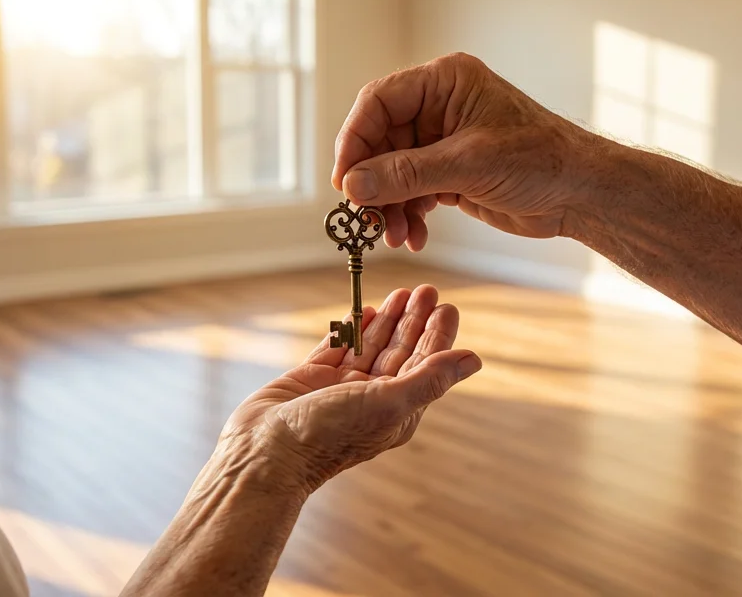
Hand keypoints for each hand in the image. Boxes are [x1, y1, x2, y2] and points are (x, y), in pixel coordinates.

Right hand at [220, 285, 480, 491]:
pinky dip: (351, 328)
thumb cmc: (329, 434)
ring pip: (371, 346)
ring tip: (400, 292)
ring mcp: (340, 388)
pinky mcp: (311, 378)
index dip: (437, 335)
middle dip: (414, 320)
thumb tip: (474, 359)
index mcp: (397, 410)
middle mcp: (371, 399)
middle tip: (426, 289)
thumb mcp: (389, 403)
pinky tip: (365, 310)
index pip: (425, 366)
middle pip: (401, 352)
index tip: (447, 306)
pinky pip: (337, 346)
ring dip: (387, 319)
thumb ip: (430, 378)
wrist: (266, 452)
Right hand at [332, 53, 594, 249]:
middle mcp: (439, 105)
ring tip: (395, 235)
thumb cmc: (540, 160)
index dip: (355, 140)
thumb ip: (406, 174)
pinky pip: (410, 190)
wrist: (580, 193)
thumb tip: (353, 185)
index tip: (345, 181)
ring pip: (392, 170)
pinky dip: (407, 214)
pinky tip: (414, 236)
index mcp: (445, 81)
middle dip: (373, 182)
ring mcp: (443, 140)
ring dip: (389, 205)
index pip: (379, 101)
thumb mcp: (468, 164)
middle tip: (367, 218)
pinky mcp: (449, 171)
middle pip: (380, 140)